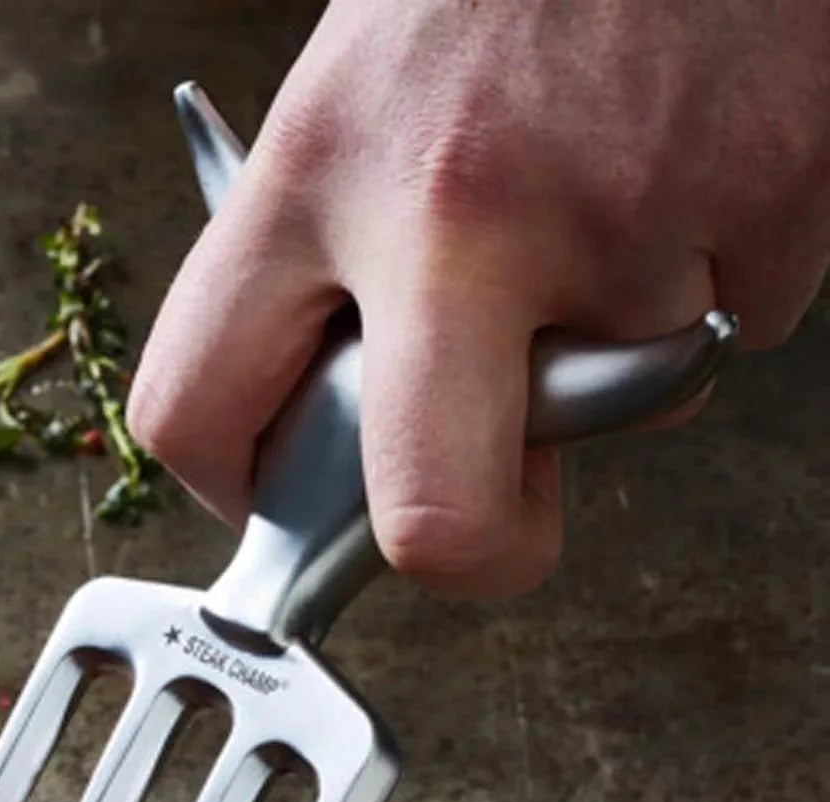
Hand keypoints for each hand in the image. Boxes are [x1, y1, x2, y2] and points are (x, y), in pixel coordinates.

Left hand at [128, 0, 829, 597]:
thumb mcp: (349, 93)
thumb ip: (327, 260)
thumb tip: (343, 418)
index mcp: (313, 173)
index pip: (194, 410)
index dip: (233, 491)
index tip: (276, 496)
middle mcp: (448, 210)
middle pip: (432, 519)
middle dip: (471, 553)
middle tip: (487, 522)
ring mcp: (614, 217)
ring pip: (622, 403)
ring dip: (615, 343)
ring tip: (608, 188)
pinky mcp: (761, 206)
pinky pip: (733, 324)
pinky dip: (715, 272)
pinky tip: (686, 161)